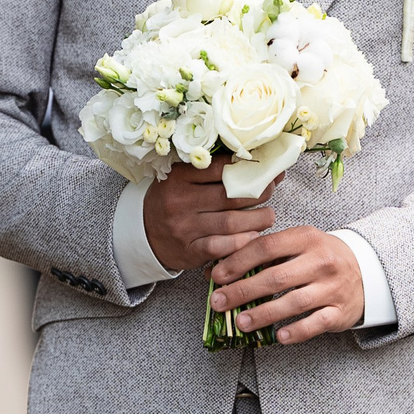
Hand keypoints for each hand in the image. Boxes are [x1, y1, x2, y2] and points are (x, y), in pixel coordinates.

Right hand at [141, 159, 275, 274]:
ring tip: (268, 215)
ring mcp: (184, 227)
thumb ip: (213, 171)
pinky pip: (222, 246)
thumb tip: (258, 162)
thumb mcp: (182, 179)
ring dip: (257, 219)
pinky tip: (254, 236)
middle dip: (259, 193)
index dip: (248, 167)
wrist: (143, 234)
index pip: (220, 168)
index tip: (266, 167)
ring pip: (231, 222)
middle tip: (270, 190)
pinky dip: (242, 242)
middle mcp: (180, 201)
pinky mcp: (190, 250)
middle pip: (230, 196)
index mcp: (179, 177)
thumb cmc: (172, 201)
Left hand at [209, 226, 365, 344]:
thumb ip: (262, 255)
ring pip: (294, 302)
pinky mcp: (340, 311)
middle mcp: (321, 261)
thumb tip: (217, 271)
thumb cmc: (319, 257)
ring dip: (263, 314)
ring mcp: (332, 287)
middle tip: (219, 302)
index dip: (238, 261)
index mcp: (306, 238)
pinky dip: (296, 331)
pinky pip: (316, 324)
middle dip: (243, 291)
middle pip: (276, 277)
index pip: (266, 247)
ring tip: (240, 322)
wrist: (366, 270)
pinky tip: (277, 336)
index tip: (216, 275)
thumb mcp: (296, 246)